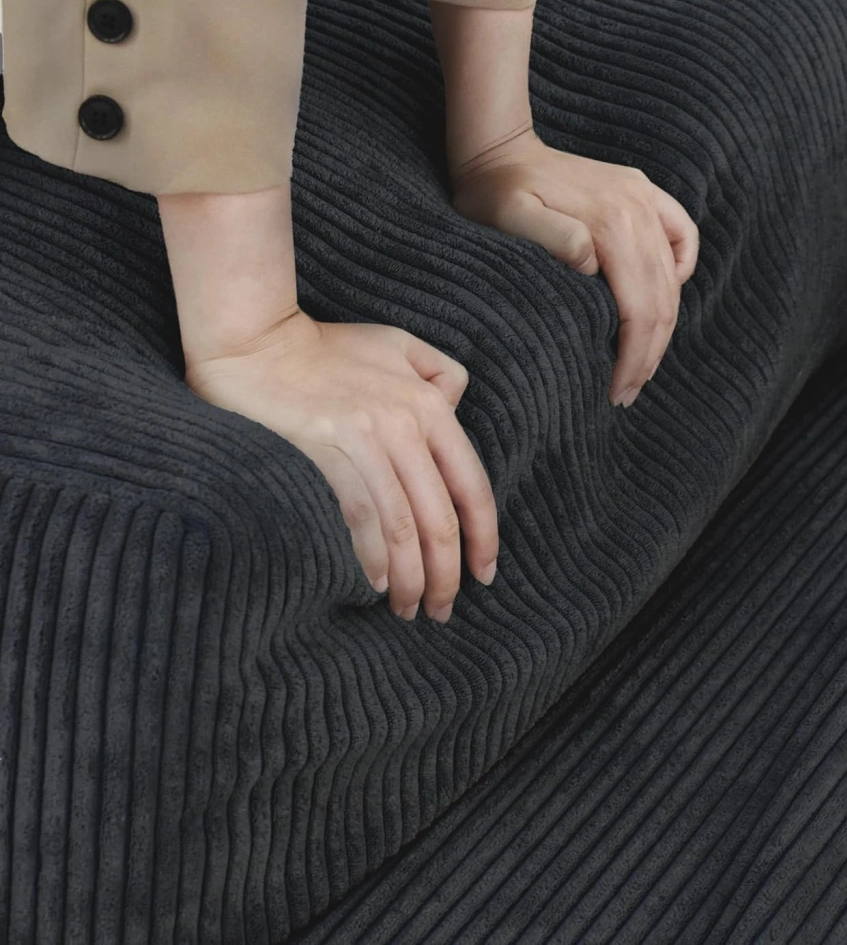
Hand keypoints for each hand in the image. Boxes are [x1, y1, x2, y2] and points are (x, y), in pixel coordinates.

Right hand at [183, 309, 498, 622]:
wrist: (258, 341)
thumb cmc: (329, 347)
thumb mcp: (399, 345)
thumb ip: (439, 374)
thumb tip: (454, 411)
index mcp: (431, 404)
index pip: (472, 485)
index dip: (484, 537)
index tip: (483, 574)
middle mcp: (408, 424)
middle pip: (441, 518)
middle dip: (448, 574)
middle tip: (442, 609)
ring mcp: (369, 438)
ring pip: (405, 526)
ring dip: (412, 578)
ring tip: (411, 609)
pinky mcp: (329, 450)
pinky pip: (362, 515)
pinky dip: (375, 557)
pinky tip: (380, 585)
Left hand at [449, 128, 699, 407]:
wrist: (498, 149)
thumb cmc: (493, 193)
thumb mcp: (509, 216)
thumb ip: (553, 237)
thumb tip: (594, 265)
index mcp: (611, 223)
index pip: (638, 309)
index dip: (632, 357)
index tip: (617, 392)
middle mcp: (637, 209)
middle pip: (662, 300)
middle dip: (648, 354)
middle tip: (626, 392)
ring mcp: (644, 198)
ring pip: (674, 278)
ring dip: (662, 328)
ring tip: (640, 365)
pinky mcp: (641, 194)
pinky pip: (682, 237)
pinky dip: (680, 273)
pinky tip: (663, 298)